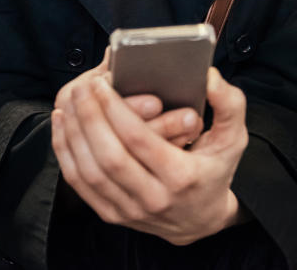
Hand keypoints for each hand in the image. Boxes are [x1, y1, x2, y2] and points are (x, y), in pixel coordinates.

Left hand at [51, 63, 248, 244]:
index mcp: (182, 177)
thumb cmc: (214, 168)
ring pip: (89, 171)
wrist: (201, 219)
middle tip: (82, 87)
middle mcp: (154, 199)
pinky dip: (65, 151)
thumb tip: (209, 76)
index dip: (115, 110)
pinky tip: (63, 123)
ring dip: (73, 132)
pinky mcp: (111, 215)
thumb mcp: (234, 137)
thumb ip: (229, 103)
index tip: (102, 83)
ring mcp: (129, 211)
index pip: (139, 142)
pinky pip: (79, 183)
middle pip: (109, 157)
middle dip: (90, 117)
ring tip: (69, 101)